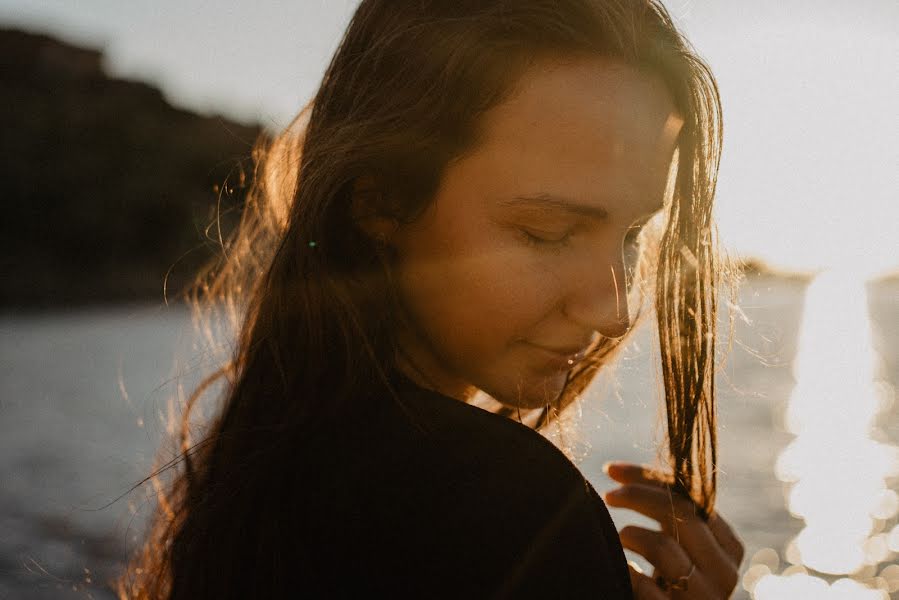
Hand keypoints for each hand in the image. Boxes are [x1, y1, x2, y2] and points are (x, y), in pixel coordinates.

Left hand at [602, 462, 743, 598]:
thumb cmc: (669, 581)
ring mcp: (705, 598)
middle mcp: (724, 571)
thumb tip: (616, 470)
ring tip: (617, 537)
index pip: (691, 496)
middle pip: (681, 514)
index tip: (611, 469)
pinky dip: (626, 572)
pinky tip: (619, 568)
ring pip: (664, 546)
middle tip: (608, 495)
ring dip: (631, 534)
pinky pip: (644, 586)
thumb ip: (667, 510)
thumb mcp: (677, 542)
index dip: (648, 477)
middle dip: (637, 496)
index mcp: (728, 545)